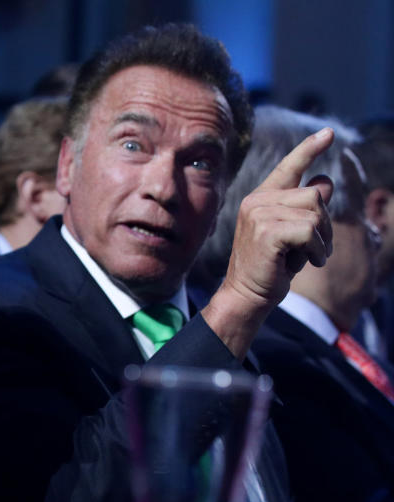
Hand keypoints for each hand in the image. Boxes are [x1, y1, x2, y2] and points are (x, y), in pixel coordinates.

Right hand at [203, 127, 334, 358]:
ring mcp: (259, 214)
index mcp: (260, 198)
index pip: (289, 167)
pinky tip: (307, 263)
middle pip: (315, 194)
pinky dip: (317, 250)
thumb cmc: (270, 266)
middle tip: (314, 249)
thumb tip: (325, 180)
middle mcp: (257, 201)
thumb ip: (306, 207)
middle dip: (324, 224)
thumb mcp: (292, 233)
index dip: (309, 149)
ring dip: (322, 239)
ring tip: (308, 257)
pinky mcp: (267, 231)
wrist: (246, 294)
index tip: (329, 133)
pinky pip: (310, 231)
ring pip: (315, 213)